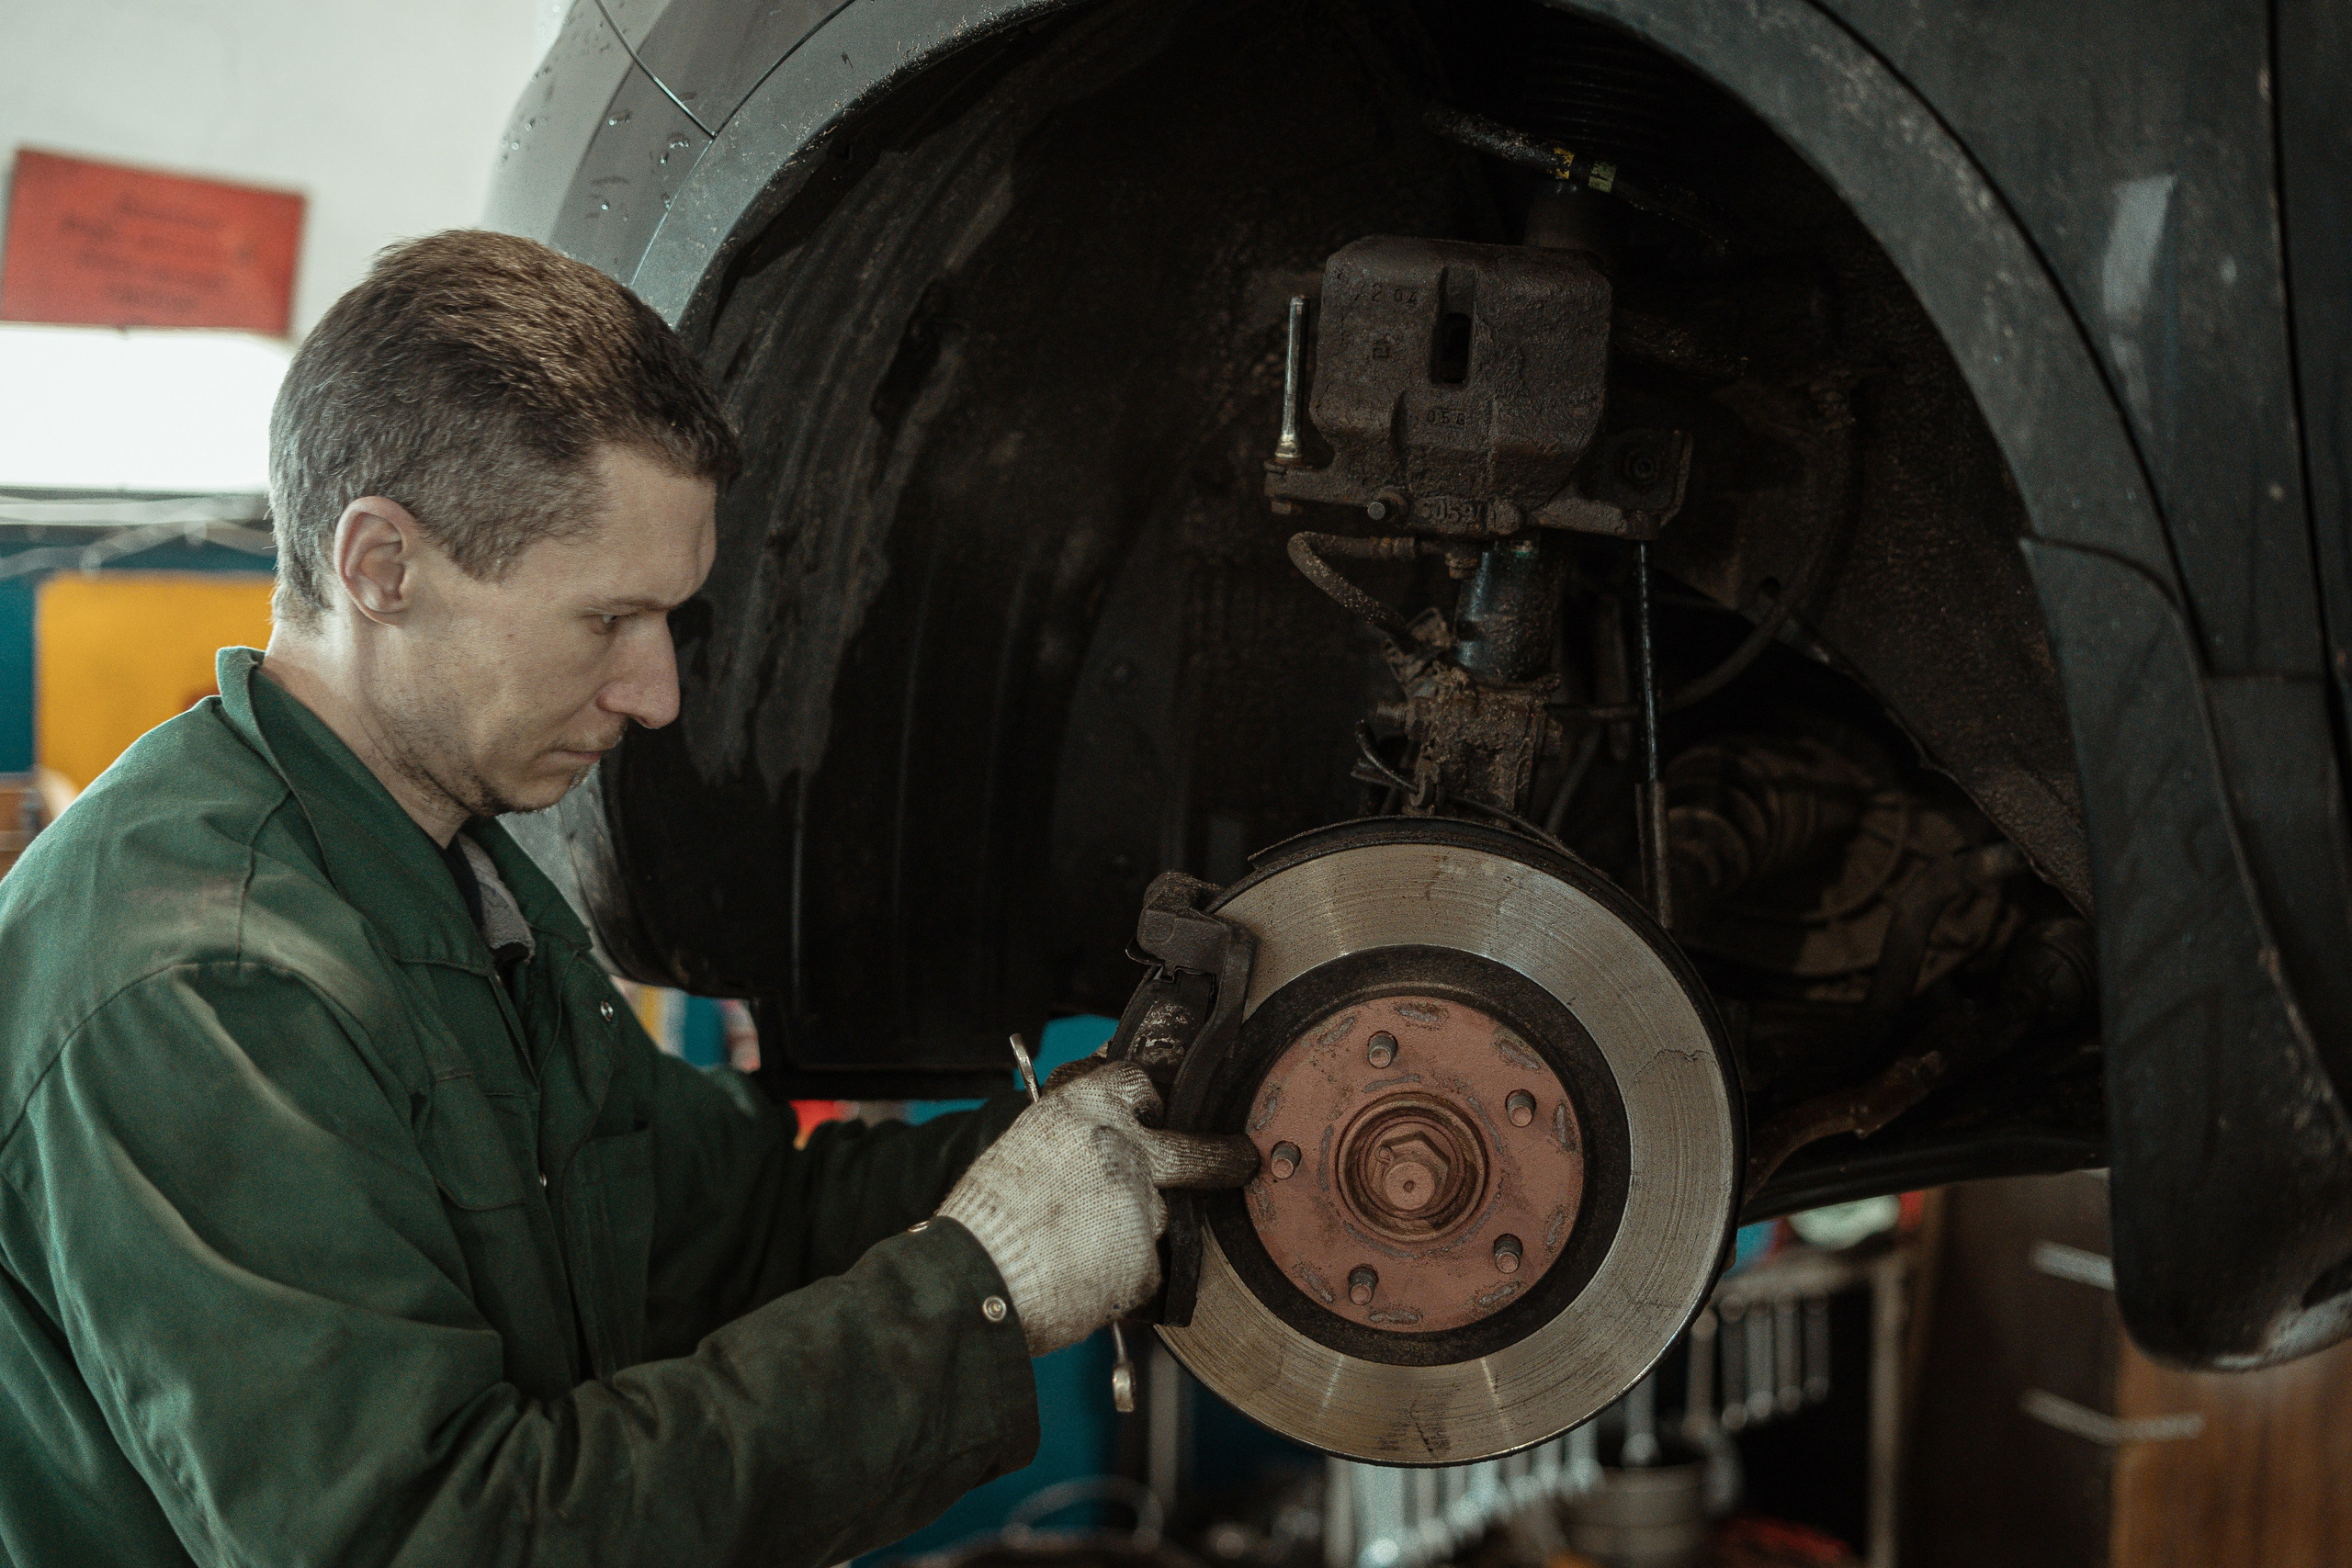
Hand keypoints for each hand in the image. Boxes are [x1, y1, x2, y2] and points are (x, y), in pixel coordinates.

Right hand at [937, 1059, 1257, 1354]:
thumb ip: (1073, 1137)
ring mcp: (1143, 1206)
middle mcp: (1125, 1149)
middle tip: (1240, 1160)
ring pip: (1158, 1216)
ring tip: (1081, 1249)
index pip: (1138, 1083)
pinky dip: (1123, 1276)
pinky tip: (1082, 1277)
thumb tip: (1099, 1135)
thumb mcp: (1026, 1146)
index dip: (1148, 1101)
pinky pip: (1145, 1267)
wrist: (976, 1276)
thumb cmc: (986, 1215)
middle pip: (1195, 1150)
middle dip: (1222, 1157)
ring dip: (1133, 1231)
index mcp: (1086, 1108)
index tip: (1155, 1112)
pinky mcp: (1145, 1261)